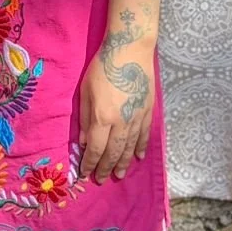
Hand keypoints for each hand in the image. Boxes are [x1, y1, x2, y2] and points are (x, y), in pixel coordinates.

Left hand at [78, 28, 155, 184]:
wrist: (130, 51)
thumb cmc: (102, 67)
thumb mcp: (85, 91)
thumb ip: (84, 118)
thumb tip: (83, 141)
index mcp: (102, 117)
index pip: (95, 148)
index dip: (90, 163)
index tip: (85, 174)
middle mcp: (121, 122)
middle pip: (113, 152)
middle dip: (106, 167)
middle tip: (102, 179)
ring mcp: (137, 118)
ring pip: (130, 147)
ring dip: (123, 163)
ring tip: (118, 175)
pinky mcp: (148, 112)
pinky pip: (144, 135)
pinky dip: (141, 148)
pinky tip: (138, 157)